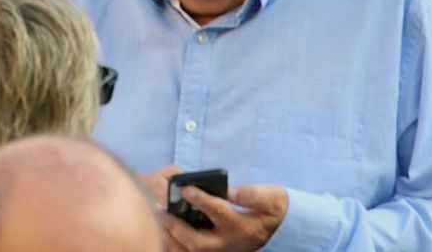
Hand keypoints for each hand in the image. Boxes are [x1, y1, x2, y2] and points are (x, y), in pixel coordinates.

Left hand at [159, 182, 287, 251]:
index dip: (201, 199)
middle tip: (160, 208)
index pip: (218, 212)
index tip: (185, 187)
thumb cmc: (269, 209)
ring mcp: (218, 251)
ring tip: (155, 219)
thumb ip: (252, 194)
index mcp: (241, 227)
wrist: (276, 230)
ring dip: (170, 237)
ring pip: (189, 251)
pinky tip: (159, 230)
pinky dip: (172, 244)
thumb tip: (230, 190)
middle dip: (177, 226)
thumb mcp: (271, 198)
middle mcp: (227, 243)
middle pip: (197, 241)